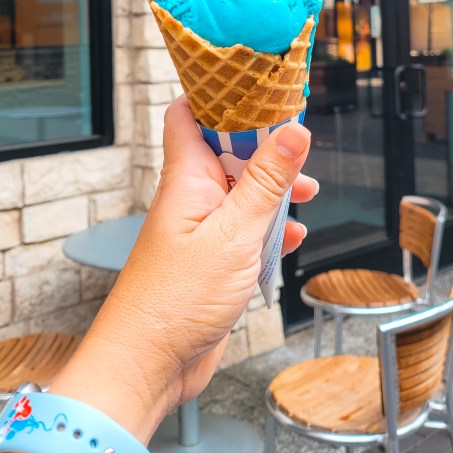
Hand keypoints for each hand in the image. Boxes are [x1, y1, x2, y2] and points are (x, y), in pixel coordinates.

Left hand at [51, 96, 314, 442]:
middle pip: (227, 151)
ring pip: (241, 193)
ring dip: (273, 192)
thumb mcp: (234, 234)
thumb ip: (266, 182)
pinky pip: (245, 233)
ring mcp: (201, 231)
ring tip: (306, 193)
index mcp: (187, 178)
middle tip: (300, 148)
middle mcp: (191, 198)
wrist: (147, 366)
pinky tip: (290, 240)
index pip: (191, 114)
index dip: (221, 95)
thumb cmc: (173, 302)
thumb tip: (293, 131)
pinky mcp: (212, 262)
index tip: (260, 86)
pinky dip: (270, 232)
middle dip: (265, 147)